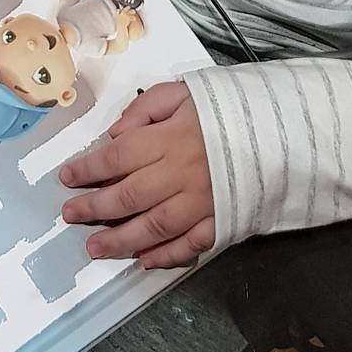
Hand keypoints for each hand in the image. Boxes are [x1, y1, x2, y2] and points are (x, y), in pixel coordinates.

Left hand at [59, 83, 214, 268]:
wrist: (285, 130)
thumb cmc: (231, 107)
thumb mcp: (184, 91)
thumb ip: (145, 109)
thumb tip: (115, 134)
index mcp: (169, 138)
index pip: (116, 156)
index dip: (87, 168)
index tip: (67, 176)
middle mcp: (181, 173)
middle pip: (128, 195)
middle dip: (94, 208)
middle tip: (70, 214)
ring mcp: (202, 202)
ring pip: (153, 227)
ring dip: (120, 240)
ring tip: (95, 248)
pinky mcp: (222, 221)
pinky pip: (190, 246)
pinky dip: (166, 256)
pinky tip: (144, 259)